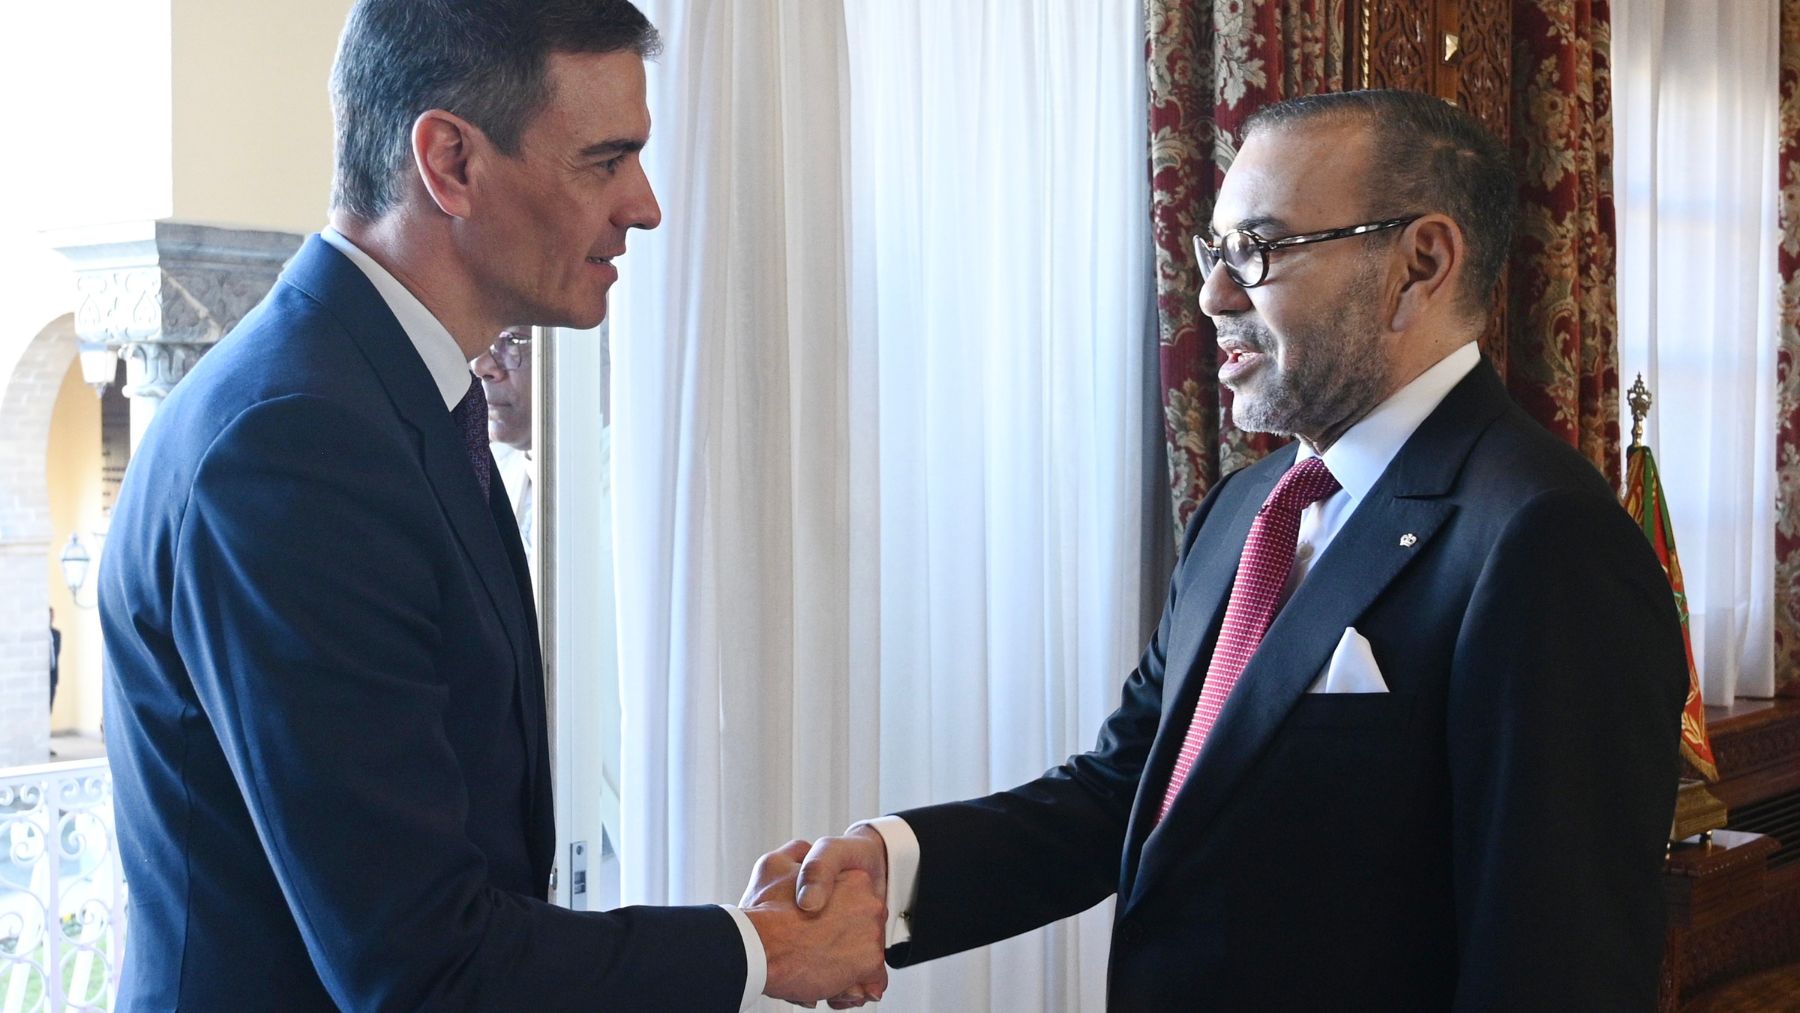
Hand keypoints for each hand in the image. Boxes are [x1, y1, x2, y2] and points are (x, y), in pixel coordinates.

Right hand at [743, 840, 887, 1005]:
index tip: (812, 921)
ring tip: (815, 962)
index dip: (830, 912)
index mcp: (855, 879)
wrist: (758, 948)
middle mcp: (871, 904)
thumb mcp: (775, 864)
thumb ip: (796, 854)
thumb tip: (804, 851)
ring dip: (844, 961)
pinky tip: (823, 978)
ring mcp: (872, 934)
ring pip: (861, 953)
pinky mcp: (869, 964)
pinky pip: (866, 978)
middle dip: (839, 938)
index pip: (852, 899)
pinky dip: (847, 982)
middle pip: (859, 928)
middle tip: (812, 944)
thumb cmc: (766, 909)